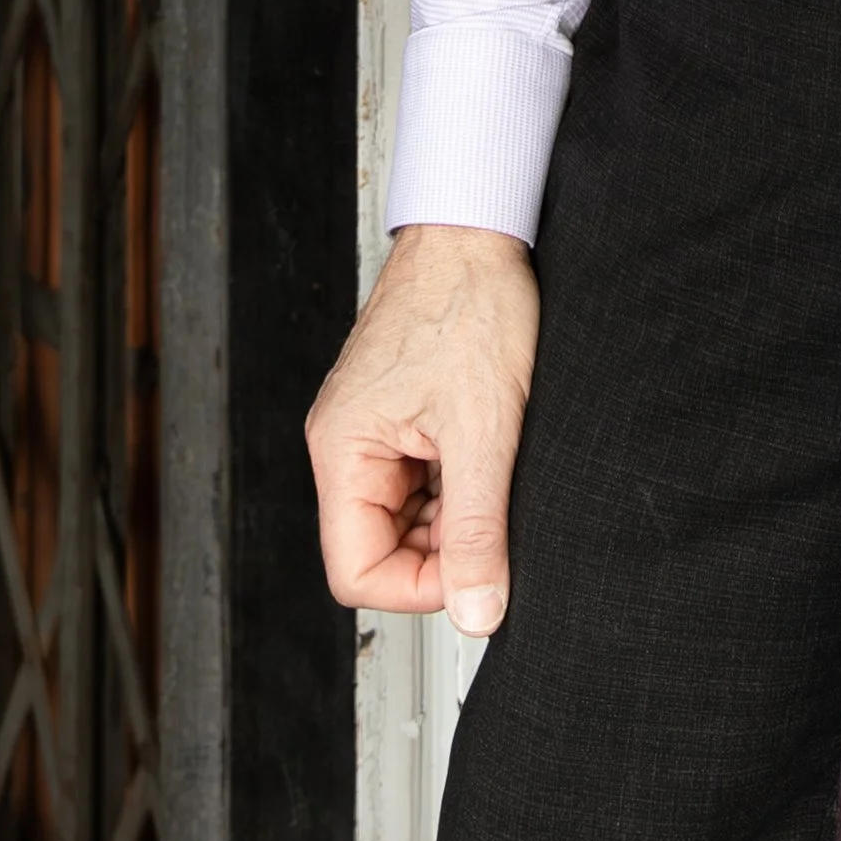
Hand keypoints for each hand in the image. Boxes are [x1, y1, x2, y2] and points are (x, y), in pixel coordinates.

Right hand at [308, 222, 539, 635]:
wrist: (479, 226)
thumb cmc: (472, 302)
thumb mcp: (485, 429)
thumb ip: (479, 528)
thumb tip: (477, 614)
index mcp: (343, 450)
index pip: (357, 573)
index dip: (421, 587)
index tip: (478, 566)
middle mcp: (345, 443)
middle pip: (382, 546)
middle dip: (444, 544)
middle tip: (498, 502)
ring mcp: (372, 427)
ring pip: (407, 515)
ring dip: (456, 508)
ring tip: (495, 457)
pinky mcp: (400, 411)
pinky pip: (421, 477)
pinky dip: (460, 476)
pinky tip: (490, 440)